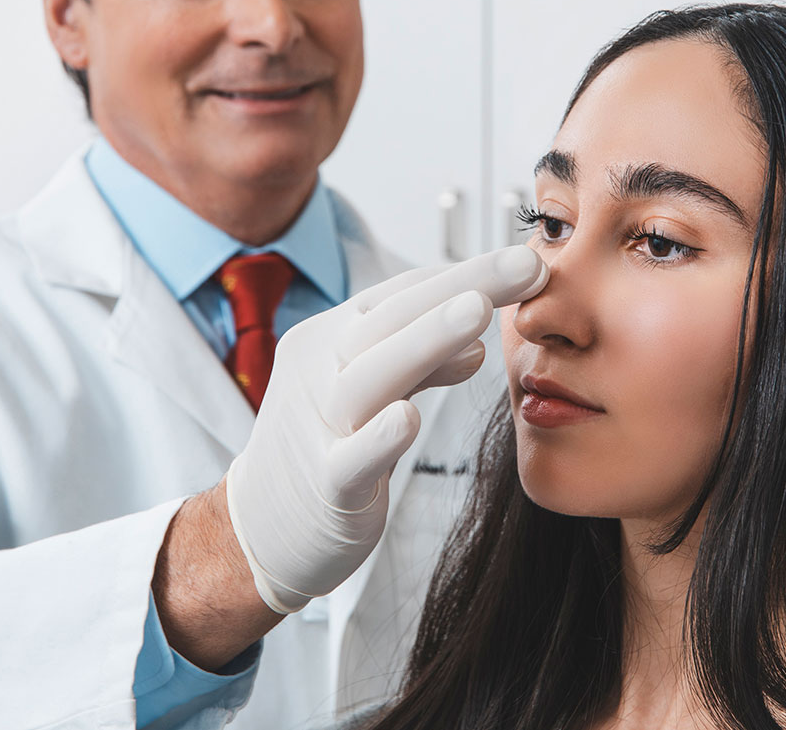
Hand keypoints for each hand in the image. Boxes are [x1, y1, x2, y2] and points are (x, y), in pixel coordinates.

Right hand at [226, 244, 546, 612]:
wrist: (261, 526)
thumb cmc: (324, 448)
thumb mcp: (372, 395)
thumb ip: (421, 366)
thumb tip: (477, 343)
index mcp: (331, 340)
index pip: (400, 295)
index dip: (462, 273)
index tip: (524, 259)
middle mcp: (321, 371)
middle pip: (391, 319)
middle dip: (460, 286)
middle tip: (523, 264)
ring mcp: (319, 427)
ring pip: (371, 376)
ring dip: (426, 340)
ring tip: (477, 311)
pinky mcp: (325, 485)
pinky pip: (350, 458)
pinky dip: (378, 437)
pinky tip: (408, 418)